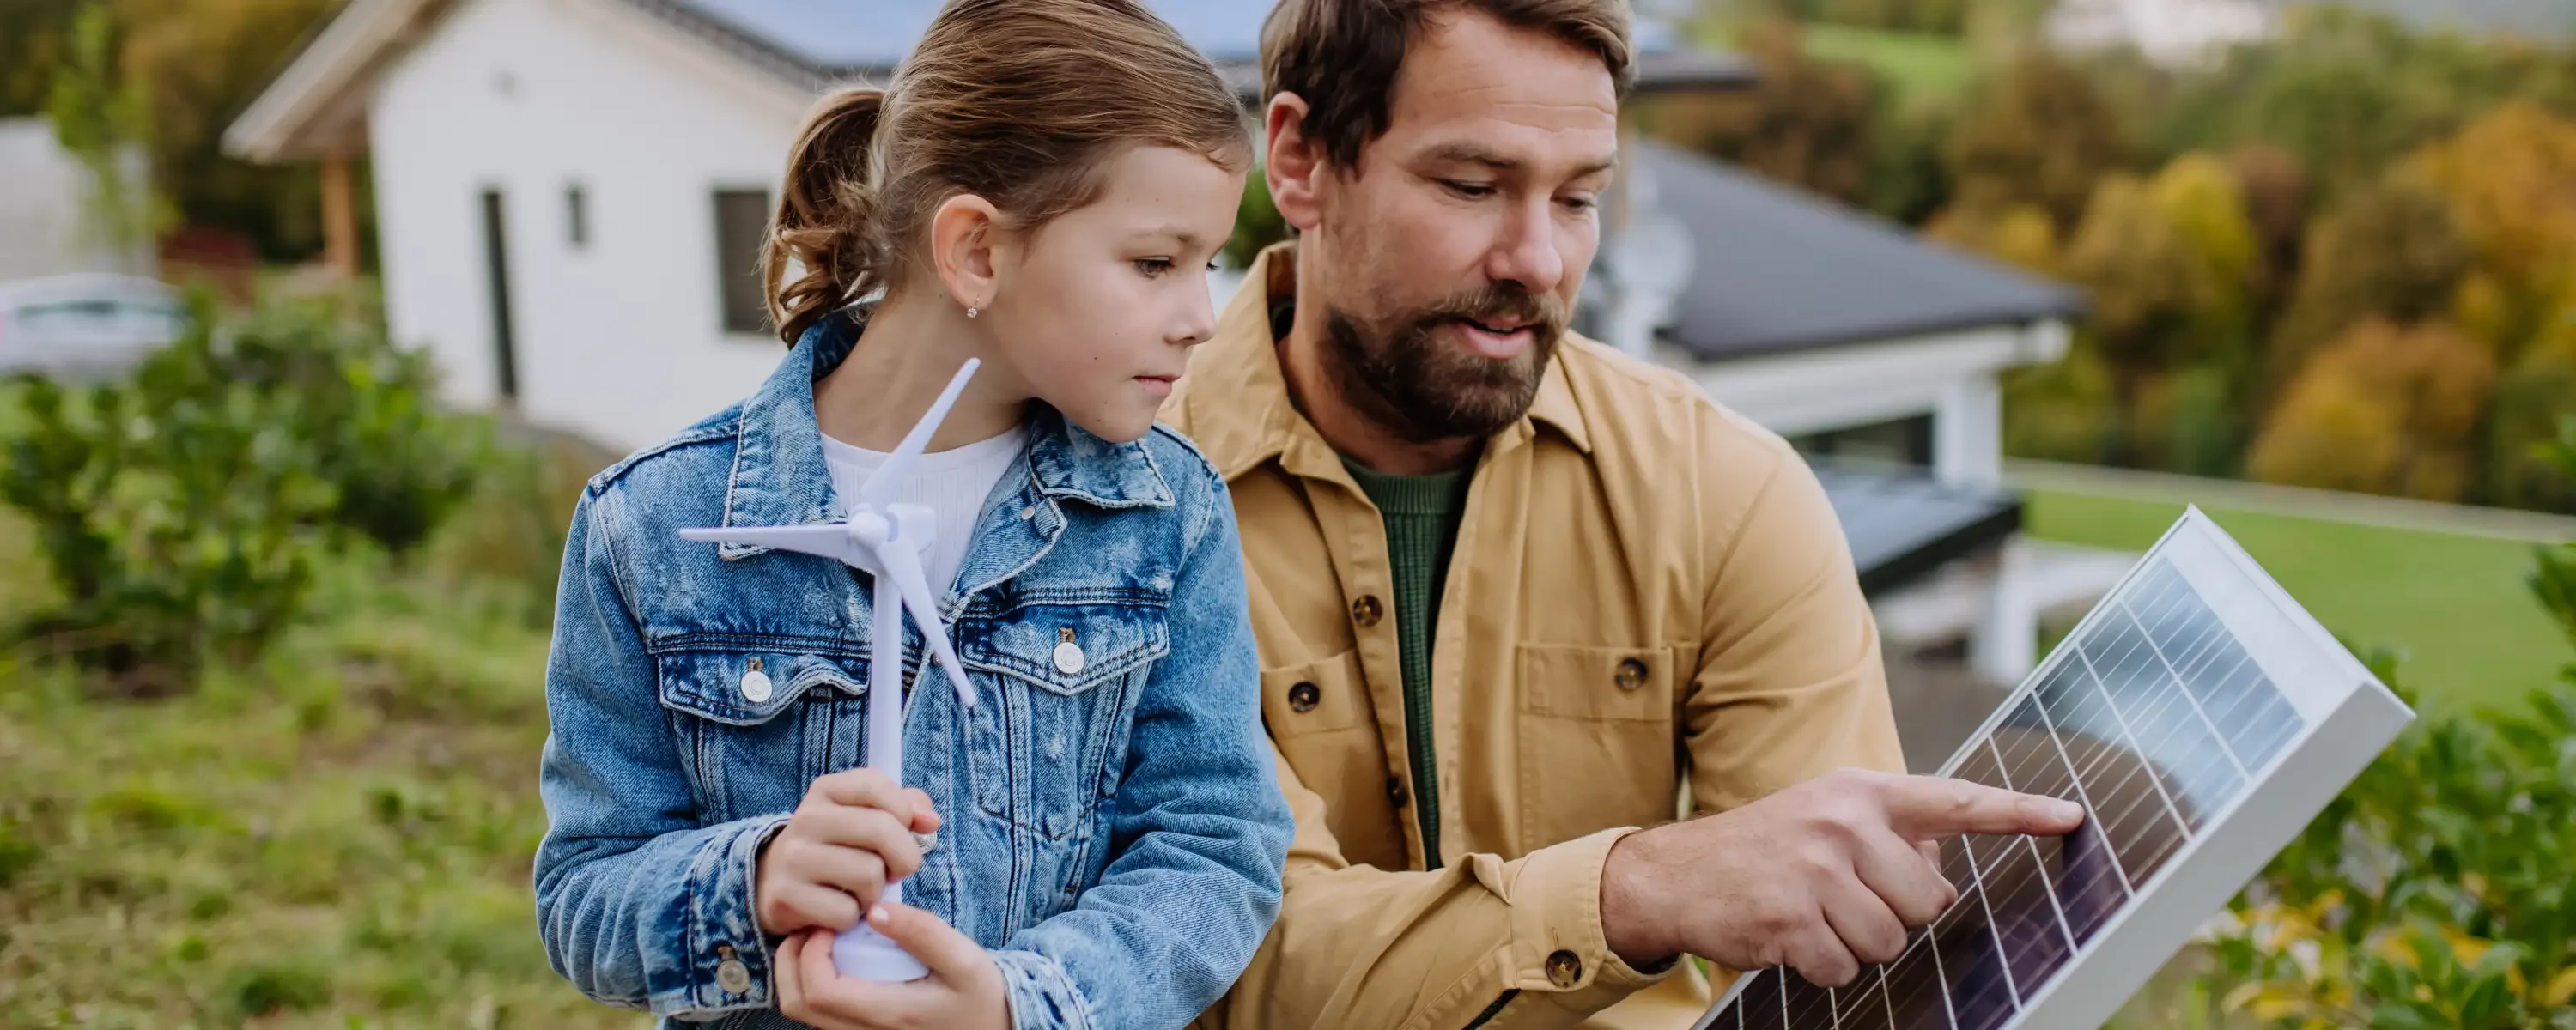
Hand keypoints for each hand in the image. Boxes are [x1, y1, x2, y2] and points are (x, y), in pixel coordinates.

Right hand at [757, 767, 940, 937]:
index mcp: (827, 790)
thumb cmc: (836, 848)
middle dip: (904, 858)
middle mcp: (806, 818)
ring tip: (862, 890)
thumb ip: (904, 808)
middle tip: (896, 871)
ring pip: (868, 874)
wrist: (773, 881)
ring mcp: (793, 857)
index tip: (904, 830)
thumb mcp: (865, 817)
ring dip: (876, 892)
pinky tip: (839, 910)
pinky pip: (845, 912)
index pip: (876, 786)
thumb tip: (930, 821)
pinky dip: (851, 917)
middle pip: (880, 830)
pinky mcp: (785, 896)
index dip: (904, 811)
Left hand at [775, 903, 1009, 1029]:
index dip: (810, 953)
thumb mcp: (964, 958)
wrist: (993, 1027)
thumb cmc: (980, 994)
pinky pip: (818, 1012)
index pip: (819, 991)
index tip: (831, 924)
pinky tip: (835, 957)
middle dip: (791, 959)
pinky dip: (811, 982)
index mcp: (888, 1014)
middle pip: (796, 1005)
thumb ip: (922, 932)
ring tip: (822, 938)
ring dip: (798, 971)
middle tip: (813, 926)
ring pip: (801, 1011)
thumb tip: (876, 908)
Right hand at [1598, 768, 2084, 985]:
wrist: (1674, 874)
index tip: (2070, 816)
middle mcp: (1842, 824)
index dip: (2017, 811)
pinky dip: (1823, 966)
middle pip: (1927, 902)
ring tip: (1813, 916)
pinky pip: (1845, 968)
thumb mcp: (1824, 817)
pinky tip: (1791, 938)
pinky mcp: (1790, 920)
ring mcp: (1815, 871)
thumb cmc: (1763, 849)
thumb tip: (1941, 872)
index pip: (1954, 801)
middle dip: (1895, 915)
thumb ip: (1888, 835)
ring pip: (1890, 941)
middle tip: (1845, 899)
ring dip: (1856, 944)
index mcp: (1859, 793)